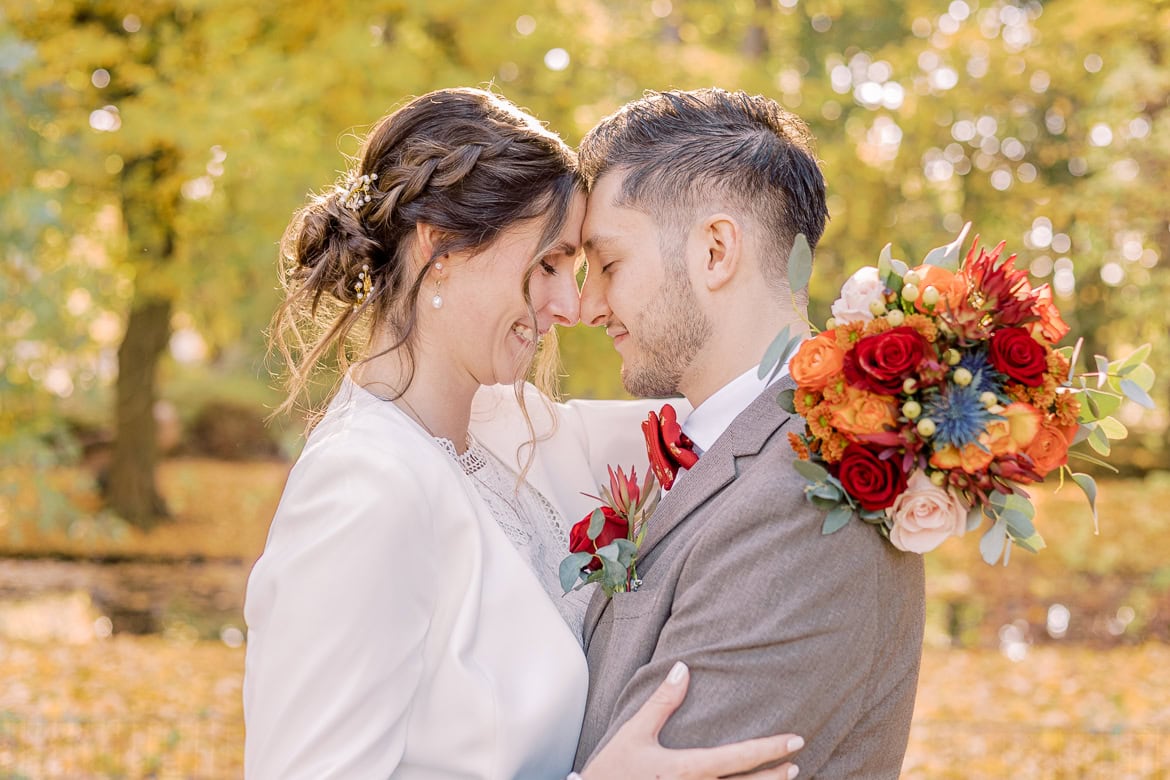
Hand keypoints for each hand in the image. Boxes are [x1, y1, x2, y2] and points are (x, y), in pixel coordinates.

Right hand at [580, 661, 802, 779]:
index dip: (770, 750)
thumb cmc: (612, 771)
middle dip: (774, 775)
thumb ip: (662, 702)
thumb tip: (684, 668)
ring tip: (782, 779)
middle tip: (796, 762)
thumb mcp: (634, 733)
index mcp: (687, 769)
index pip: (738, 758)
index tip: (795, 741)